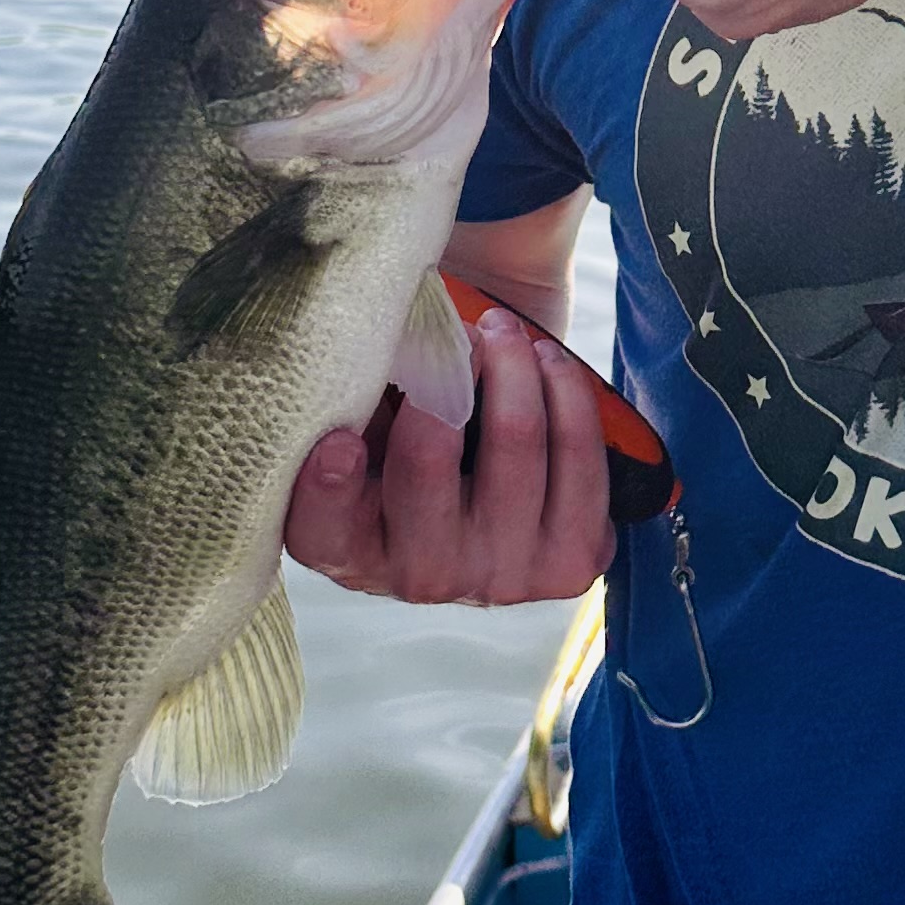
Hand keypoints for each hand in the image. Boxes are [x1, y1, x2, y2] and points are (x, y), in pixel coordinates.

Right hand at [285, 302, 617, 604]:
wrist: (494, 485)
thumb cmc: (411, 433)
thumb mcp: (366, 420)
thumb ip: (357, 393)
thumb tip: (388, 333)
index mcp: (350, 549)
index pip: (324, 528)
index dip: (328, 487)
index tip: (339, 438)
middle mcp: (421, 577)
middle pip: (428, 461)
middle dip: (450, 369)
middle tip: (462, 326)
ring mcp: (500, 578)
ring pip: (515, 443)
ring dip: (514, 367)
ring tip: (505, 332)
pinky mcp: (570, 564)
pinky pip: (580, 459)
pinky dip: (568, 395)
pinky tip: (549, 364)